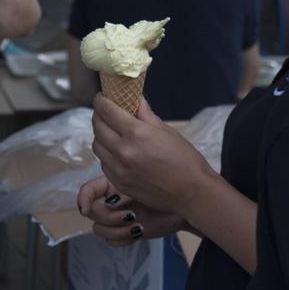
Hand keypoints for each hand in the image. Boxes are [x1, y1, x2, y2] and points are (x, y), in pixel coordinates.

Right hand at [77, 176, 188, 245]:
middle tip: (131, 215)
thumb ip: (126, 187)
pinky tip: (139, 232)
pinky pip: (111, 241)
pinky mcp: (125, 233)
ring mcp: (117, 218)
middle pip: (93, 212)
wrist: (187, 205)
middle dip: (109, 216)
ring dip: (117, 230)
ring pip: (99, 229)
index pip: (88, 190)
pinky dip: (123, 239)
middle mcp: (112, 201)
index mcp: (113, 184)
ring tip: (138, 225)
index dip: (84, 199)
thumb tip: (111, 200)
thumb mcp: (146, 182)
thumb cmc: (171, 186)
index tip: (87, 208)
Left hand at [91, 95, 215, 218]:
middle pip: (97, 127)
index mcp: (136, 134)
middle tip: (105, 113)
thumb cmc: (184, 159)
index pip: (107, 111)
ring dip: (101, 136)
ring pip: (97, 146)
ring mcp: (119, 170)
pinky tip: (118, 152)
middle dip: (99, 116)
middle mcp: (123, 151)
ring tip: (112, 132)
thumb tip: (134, 98)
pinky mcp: (119, 183)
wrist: (191, 192)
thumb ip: (145, 114)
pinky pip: (104, 164)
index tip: (101, 97)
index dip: (101, 101)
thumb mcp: (166, 130)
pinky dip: (107, 154)